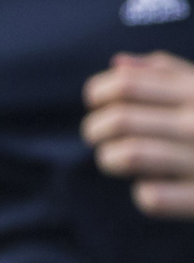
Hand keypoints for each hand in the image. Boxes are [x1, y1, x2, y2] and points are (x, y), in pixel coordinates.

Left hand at [82, 51, 193, 216]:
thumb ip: (167, 72)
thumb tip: (118, 65)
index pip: (126, 84)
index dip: (98, 94)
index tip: (97, 104)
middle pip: (120, 120)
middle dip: (96, 130)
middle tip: (99, 137)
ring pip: (129, 156)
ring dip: (110, 159)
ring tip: (115, 160)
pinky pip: (152, 198)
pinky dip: (143, 193)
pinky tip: (150, 189)